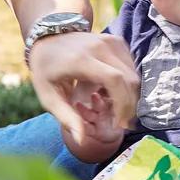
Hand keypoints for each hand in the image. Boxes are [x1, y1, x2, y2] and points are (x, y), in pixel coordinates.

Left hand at [28, 29, 137, 159]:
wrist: (48, 38)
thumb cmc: (46, 70)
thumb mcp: (48, 96)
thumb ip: (67, 118)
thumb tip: (82, 141)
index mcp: (81, 60)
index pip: (114, 79)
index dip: (122, 104)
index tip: (119, 123)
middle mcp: (100, 47)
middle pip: (129, 79)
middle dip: (130, 105)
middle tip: (121, 122)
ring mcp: (110, 41)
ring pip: (133, 73)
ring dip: (130, 95)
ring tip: (116, 109)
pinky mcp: (116, 41)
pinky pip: (131, 67)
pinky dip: (127, 83)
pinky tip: (114, 93)